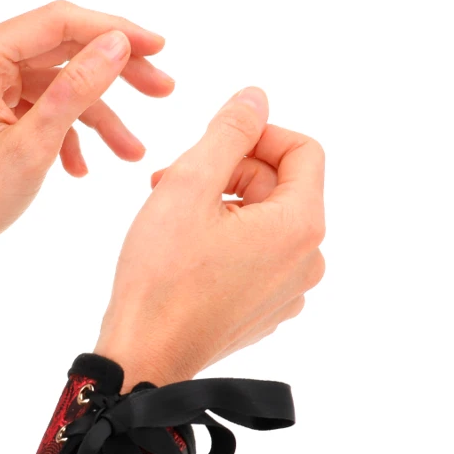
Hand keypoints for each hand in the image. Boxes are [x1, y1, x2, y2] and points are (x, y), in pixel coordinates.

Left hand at [0, 0, 173, 258]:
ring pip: (60, 82)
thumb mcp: (34, 144)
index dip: (114, 30)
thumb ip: (77, 89)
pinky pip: (43, 104)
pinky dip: (69, 132)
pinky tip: (82, 168)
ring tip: (133, 151)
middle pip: (64, 47)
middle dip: (115, 73)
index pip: (58, 21)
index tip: (158, 47)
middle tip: (163, 89)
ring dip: (99, 115)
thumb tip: (118, 43)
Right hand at [95, 87, 324, 386]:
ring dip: (221, 205)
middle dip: (228, 171)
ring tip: (170, 216)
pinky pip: (256, 258)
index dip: (256, 133)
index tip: (210, 142)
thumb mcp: (189, 184)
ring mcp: (290, 291)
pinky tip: (183, 253)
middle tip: (170, 180)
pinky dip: (225, 242)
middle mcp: (308, 260)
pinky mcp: (266, 311)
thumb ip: (228, 132)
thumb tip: (256, 96)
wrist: (145, 356)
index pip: (302, 150)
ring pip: (264, 222)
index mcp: (300, 225)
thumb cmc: (161, 277)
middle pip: (279, 186)